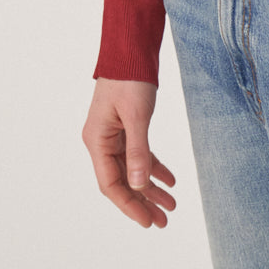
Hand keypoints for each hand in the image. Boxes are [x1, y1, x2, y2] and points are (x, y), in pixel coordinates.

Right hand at [82, 78, 175, 227]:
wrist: (131, 47)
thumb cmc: (129, 77)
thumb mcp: (137, 116)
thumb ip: (138, 151)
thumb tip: (140, 186)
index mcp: (97, 141)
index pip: (111, 184)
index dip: (130, 205)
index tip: (148, 221)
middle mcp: (102, 141)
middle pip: (122, 181)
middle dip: (143, 202)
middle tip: (165, 220)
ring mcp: (113, 135)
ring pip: (132, 170)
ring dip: (151, 187)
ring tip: (171, 205)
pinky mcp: (126, 127)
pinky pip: (140, 154)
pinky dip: (154, 167)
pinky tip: (170, 180)